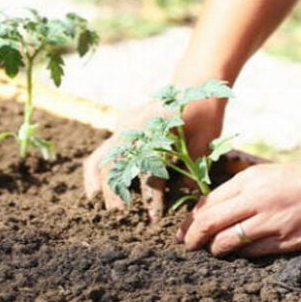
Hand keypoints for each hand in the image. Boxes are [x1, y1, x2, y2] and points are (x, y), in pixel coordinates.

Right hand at [83, 97, 226, 221]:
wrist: (194, 84)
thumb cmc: (204, 114)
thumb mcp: (205, 143)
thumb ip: (191, 172)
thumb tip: (180, 201)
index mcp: (155, 130)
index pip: (148, 171)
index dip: (150, 198)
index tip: (154, 218)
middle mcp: (133, 127)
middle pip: (115, 165)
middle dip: (116, 194)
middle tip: (120, 217)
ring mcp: (123, 127)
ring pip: (100, 159)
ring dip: (99, 184)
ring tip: (99, 206)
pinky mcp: (120, 128)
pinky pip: (101, 153)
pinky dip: (95, 173)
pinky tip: (95, 192)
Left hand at [178, 153, 300, 256]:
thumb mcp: (272, 175)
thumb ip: (245, 190)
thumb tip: (215, 210)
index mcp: (251, 179)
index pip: (207, 203)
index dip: (190, 221)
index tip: (183, 232)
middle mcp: (258, 198)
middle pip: (208, 222)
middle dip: (192, 238)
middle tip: (188, 247)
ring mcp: (273, 220)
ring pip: (227, 241)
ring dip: (215, 250)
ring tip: (213, 252)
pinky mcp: (289, 239)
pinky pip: (253, 253)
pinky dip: (241, 255)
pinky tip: (240, 254)